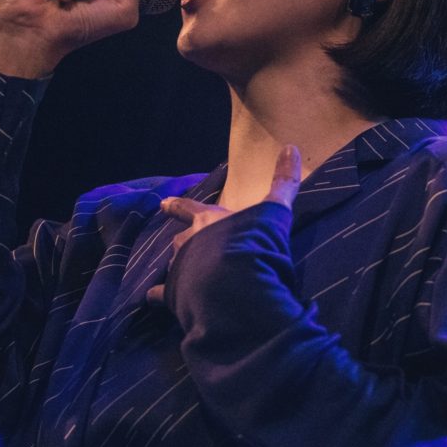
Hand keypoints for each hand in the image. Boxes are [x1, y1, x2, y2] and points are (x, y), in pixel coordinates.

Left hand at [145, 145, 301, 305]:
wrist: (234, 282)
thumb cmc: (252, 242)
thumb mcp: (272, 211)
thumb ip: (282, 182)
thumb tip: (291, 147)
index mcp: (207, 220)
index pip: (188, 208)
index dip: (177, 206)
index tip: (163, 204)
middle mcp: (188, 242)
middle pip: (180, 240)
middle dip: (184, 243)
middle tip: (184, 246)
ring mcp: (179, 269)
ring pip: (173, 266)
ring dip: (178, 269)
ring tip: (183, 275)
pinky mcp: (175, 295)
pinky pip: (161, 295)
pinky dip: (158, 297)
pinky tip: (155, 300)